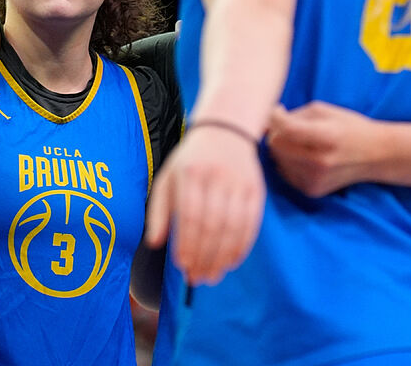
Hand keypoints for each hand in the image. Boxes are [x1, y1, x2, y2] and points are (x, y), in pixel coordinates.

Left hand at [143, 123, 263, 286]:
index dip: (187, 244)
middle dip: (204, 256)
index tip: (183, 266)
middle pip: (213, 225)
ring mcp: (239, 184)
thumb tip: (154, 243)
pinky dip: (242, 247)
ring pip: (233, 228)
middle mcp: (217, 178)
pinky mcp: (256, 190)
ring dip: (223, 257)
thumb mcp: (167, 177)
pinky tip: (231, 261)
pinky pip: (251, 224)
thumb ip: (158, 211)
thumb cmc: (190, 161)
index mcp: (191, 174)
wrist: (225, 131)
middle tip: (197, 278)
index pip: (190, 216)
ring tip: (213, 275)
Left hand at [266, 101, 382, 196]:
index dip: (275, 118)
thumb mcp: (324, 111)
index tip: (277, 110)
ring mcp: (315, 180)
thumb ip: (294, 115)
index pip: (286, 129)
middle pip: (276, 145)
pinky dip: (288, 162)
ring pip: (277, 159)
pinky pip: (285, 172)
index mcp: (326, 137)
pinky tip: (304, 156)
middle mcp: (320, 162)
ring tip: (300, 141)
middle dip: (276, 132)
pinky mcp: (312, 190)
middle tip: (287, 125)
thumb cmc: (349, 127)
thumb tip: (268, 121)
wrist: (375, 155)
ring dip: (282, 147)